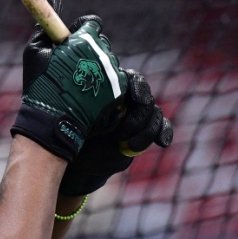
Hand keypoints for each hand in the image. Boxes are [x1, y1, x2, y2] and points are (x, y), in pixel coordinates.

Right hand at [10, 0, 127, 161]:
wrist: (54, 120)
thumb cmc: (41, 83)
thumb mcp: (36, 50)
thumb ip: (47, 22)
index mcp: (84, 39)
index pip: (92, 24)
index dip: (82, 30)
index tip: (72, 41)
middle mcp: (102, 53)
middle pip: (101, 43)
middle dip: (89, 50)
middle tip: (72, 66)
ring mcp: (113, 72)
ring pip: (109, 62)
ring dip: (97, 68)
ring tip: (79, 84)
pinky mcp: (119, 91)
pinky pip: (116, 80)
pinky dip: (105, 84)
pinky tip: (90, 94)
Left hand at [59, 69, 173, 195]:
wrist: (82, 159)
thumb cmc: (74, 134)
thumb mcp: (76, 119)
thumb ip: (85, 107)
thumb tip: (86, 94)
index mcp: (110, 87)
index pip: (131, 79)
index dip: (137, 87)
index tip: (135, 98)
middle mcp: (126, 97)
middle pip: (145, 98)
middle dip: (138, 118)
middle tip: (122, 135)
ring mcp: (137, 113)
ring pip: (154, 114)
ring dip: (147, 131)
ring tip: (131, 146)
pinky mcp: (145, 129)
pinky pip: (161, 127)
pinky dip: (163, 133)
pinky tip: (161, 143)